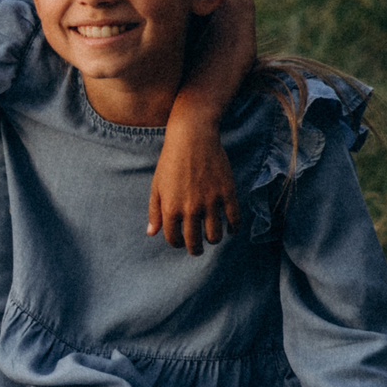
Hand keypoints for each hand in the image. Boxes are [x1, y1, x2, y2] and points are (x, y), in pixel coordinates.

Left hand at [147, 114, 239, 254]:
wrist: (192, 137)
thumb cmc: (171, 161)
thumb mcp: (157, 186)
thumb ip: (154, 211)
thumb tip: (152, 233)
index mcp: (171, 208)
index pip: (173, 238)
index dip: (176, 243)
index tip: (180, 242)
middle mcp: (190, 208)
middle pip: (194, 242)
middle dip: (195, 250)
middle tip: (196, 250)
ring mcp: (210, 201)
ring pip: (215, 235)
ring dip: (213, 240)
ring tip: (212, 238)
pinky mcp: (227, 193)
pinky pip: (234, 220)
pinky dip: (233, 229)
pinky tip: (230, 229)